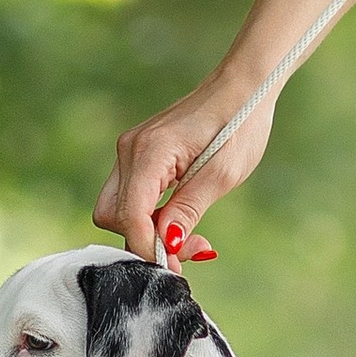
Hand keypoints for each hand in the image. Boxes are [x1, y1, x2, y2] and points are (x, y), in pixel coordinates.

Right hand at [94, 80, 274, 257]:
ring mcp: (131, 150)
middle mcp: (131, 149)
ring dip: (147, 231)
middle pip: (111, 215)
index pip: (129, 215)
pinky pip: (131, 196)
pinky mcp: (139, 155)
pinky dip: (149, 216)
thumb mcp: (222, 175)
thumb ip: (188, 210)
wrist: (244, 87)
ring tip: (190, 236)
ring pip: (118, 208)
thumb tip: (165, 244)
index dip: (148, 248)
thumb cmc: (240, 123)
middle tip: (187, 251)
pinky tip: (179, 220)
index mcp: (151, 151)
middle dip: (143, 241)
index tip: (175, 269)